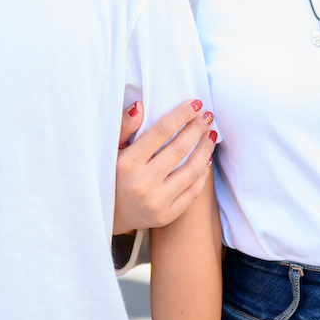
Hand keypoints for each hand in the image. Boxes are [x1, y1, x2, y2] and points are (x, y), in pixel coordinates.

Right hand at [114, 99, 216, 235]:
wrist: (109, 215)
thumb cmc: (111, 174)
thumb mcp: (111, 149)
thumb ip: (125, 127)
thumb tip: (140, 105)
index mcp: (128, 163)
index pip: (161, 131)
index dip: (181, 115)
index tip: (195, 103)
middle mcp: (142, 184)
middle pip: (180, 149)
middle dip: (197, 128)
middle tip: (207, 116)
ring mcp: (156, 202)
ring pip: (191, 171)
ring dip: (205, 149)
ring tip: (210, 135)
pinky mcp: (166, 216)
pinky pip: (193, 192)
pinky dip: (203, 174)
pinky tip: (206, 159)